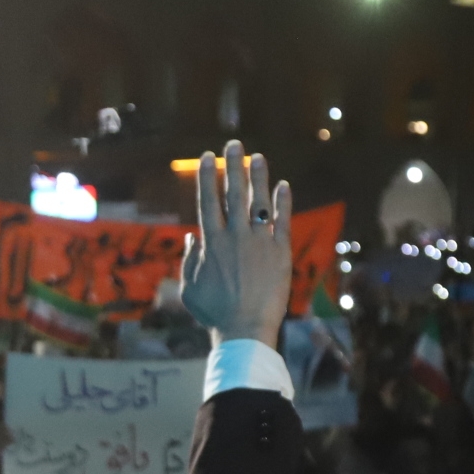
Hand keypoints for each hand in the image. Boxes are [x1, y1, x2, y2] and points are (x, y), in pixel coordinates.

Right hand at [178, 139, 292, 345]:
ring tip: (258, 156)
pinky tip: (283, 185)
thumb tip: (192, 237)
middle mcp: (235, 236)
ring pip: (258, 202)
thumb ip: (190, 260)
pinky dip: (283, 202)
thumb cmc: (214, 313)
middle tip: (233, 144)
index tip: (207, 157)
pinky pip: (283, 221)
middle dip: (232, 166)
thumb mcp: (191, 288)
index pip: (208, 201)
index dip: (207, 177)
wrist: (245, 328)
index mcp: (211, 242)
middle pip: (232, 193)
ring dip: (258, 177)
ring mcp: (259, 242)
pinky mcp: (280, 252)